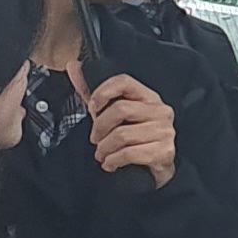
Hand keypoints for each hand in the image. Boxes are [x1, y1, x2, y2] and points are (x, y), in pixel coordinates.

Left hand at [81, 71, 177, 185]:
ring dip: (105, 148)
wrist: (158, 169)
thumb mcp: (117, 117)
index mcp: (149, 98)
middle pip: (120, 109)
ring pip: (122, 135)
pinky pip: (130, 153)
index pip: (124, 82)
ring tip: (102, 154)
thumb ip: (96, 95)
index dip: (103, 92)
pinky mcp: (164, 152)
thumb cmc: (136, 140)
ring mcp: (164, 132)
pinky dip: (113, 161)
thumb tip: (73, 68)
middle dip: (100, 127)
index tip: (92, 108)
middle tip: (95, 139)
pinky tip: (110, 164)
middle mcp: (160, 111)